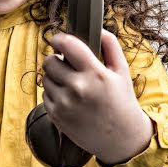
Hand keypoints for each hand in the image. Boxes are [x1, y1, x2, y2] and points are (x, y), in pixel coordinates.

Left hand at [43, 29, 154, 165]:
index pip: (66, 45)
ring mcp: (64, 103)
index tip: (59, 40)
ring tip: (70, 83)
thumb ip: (110, 45)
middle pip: (49, 61)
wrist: (121, 139)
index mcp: (95, 73)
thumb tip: (97, 27)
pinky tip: (69, 98)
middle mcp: (77, 88)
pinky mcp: (56, 116)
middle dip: (56, 59)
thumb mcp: (122, 71)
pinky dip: (53, 93)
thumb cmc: (122, 102)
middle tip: (66, 64)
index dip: (59, 39)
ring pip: (45, 78)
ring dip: (54, 77)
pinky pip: (45, 95)